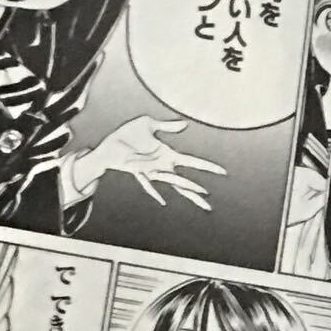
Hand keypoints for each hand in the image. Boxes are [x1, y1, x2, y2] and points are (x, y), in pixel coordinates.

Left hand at [77, 116, 226, 209]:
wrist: (109, 144)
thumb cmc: (127, 135)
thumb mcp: (148, 124)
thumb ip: (166, 126)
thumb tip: (185, 124)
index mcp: (167, 156)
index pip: (192, 162)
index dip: (207, 167)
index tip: (222, 172)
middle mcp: (161, 167)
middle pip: (183, 182)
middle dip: (196, 192)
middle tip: (208, 205)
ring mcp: (150, 170)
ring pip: (171, 182)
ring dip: (185, 188)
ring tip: (199, 195)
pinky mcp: (137, 170)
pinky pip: (147, 183)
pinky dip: (154, 191)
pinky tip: (162, 201)